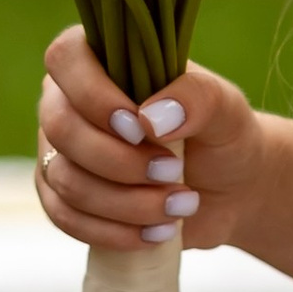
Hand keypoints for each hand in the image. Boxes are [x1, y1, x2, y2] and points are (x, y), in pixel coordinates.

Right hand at [32, 27, 259, 254]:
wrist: (231, 189)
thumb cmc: (222, 134)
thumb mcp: (226, 108)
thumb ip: (197, 98)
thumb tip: (150, 117)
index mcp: (102, 60)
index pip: (66, 58)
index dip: (94, 96)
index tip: (140, 128)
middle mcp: (69, 101)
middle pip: (61, 127)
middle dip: (119, 161)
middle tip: (174, 171)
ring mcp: (61, 151)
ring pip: (65, 179)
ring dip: (125, 202)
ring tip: (179, 206)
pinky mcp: (64, 198)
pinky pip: (65, 218)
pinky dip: (111, 231)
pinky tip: (153, 233)